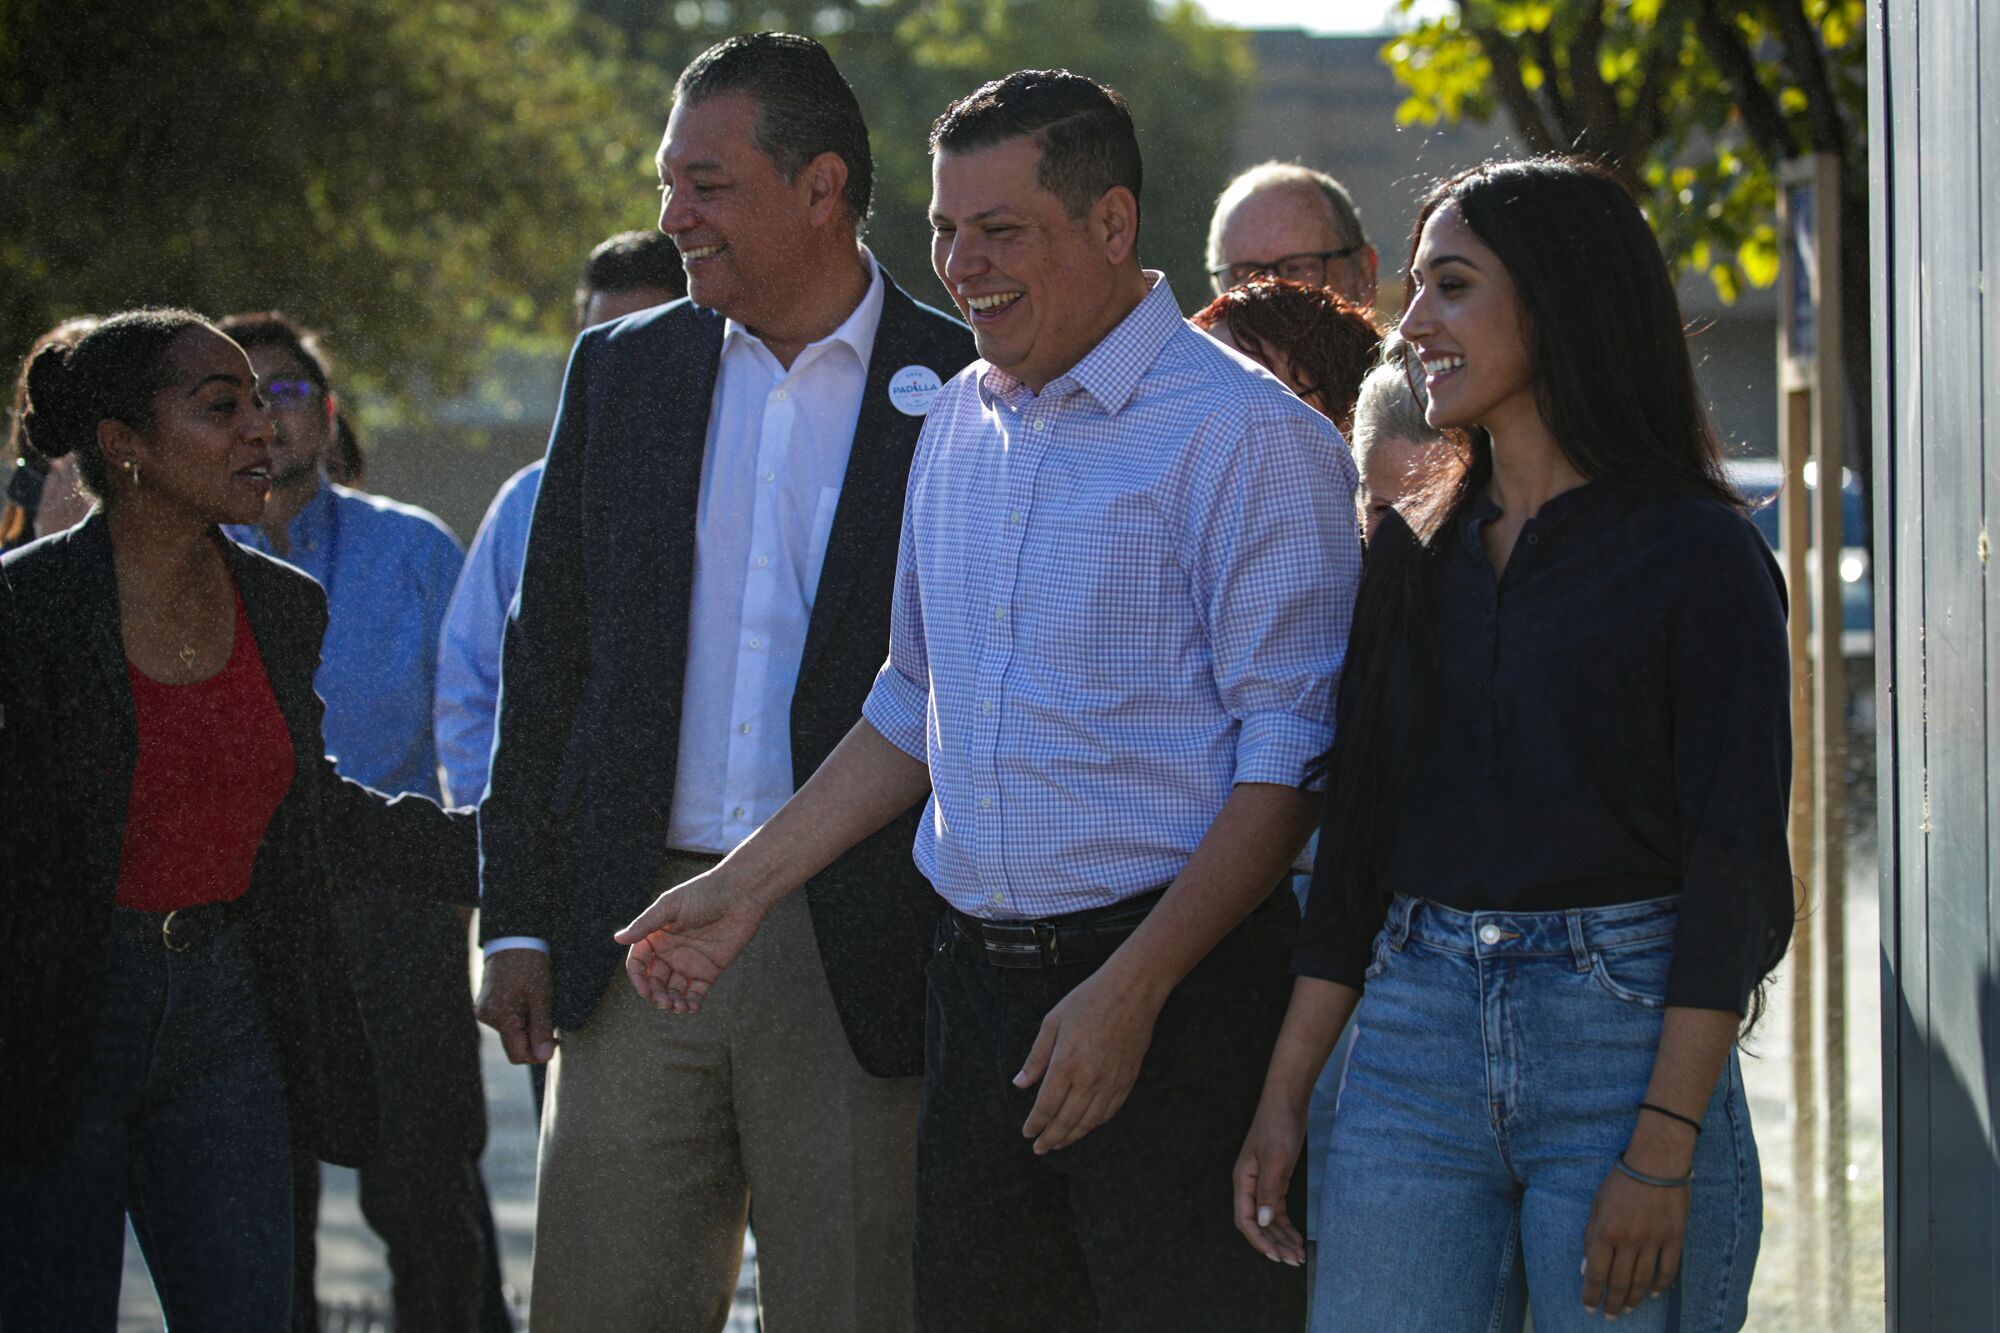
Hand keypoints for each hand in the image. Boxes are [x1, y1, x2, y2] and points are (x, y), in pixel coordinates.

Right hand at [476, 947, 555, 1064]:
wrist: (514, 938)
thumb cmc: (530, 964)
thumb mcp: (542, 997)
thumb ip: (542, 1029)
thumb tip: (544, 1058)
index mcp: (499, 1017)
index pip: (518, 1055)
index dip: (538, 1053)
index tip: (555, 1038)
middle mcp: (486, 1017)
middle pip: (515, 1044)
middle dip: (534, 1037)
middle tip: (549, 1015)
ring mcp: (484, 1011)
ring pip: (511, 1033)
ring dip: (528, 1025)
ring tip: (537, 1002)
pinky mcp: (486, 1004)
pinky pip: (506, 1021)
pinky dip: (520, 1017)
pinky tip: (527, 999)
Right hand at [613, 866, 768, 1013]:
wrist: (741, 893)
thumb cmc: (704, 893)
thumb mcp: (671, 906)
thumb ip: (646, 924)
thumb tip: (618, 939)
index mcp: (656, 937)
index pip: (639, 963)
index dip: (638, 979)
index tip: (646, 991)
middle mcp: (669, 952)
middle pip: (655, 981)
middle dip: (656, 995)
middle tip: (664, 1003)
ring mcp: (689, 962)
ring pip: (674, 991)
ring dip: (673, 1002)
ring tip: (679, 1008)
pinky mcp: (709, 970)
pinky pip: (696, 992)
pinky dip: (693, 1003)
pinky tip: (693, 1008)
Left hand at [1014, 964, 1161, 1153]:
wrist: (1131, 992)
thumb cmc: (1088, 1001)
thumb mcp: (1053, 1022)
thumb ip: (1036, 1057)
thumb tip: (1020, 1084)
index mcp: (1066, 1063)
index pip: (1046, 1106)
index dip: (1035, 1123)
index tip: (1027, 1133)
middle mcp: (1089, 1079)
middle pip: (1067, 1120)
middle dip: (1050, 1138)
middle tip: (1039, 1148)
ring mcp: (1111, 1082)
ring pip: (1088, 1121)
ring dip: (1071, 1136)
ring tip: (1058, 1144)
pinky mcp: (1127, 1080)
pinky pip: (1108, 1112)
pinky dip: (1094, 1124)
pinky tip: (1084, 1127)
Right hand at [1232, 1095, 1307, 1265]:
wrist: (1287, 1101)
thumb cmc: (1278, 1126)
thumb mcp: (1275, 1158)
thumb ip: (1268, 1191)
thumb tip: (1262, 1222)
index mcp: (1243, 1181)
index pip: (1246, 1220)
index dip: (1259, 1241)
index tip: (1277, 1256)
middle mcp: (1250, 1185)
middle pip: (1258, 1223)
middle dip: (1274, 1244)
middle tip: (1294, 1260)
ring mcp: (1263, 1183)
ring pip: (1269, 1219)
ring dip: (1282, 1237)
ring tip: (1298, 1255)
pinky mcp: (1276, 1179)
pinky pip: (1278, 1209)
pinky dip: (1286, 1224)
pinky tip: (1297, 1237)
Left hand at [1581, 1148, 1690, 1316]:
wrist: (1656, 1163)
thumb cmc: (1621, 1180)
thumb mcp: (1597, 1204)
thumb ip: (1591, 1237)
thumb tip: (1586, 1267)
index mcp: (1606, 1231)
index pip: (1597, 1273)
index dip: (1591, 1294)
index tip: (1589, 1307)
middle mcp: (1630, 1241)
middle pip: (1620, 1283)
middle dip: (1613, 1304)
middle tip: (1609, 1316)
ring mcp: (1654, 1241)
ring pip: (1643, 1281)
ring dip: (1634, 1299)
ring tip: (1628, 1310)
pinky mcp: (1674, 1239)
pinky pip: (1668, 1270)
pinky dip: (1660, 1285)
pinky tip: (1653, 1294)